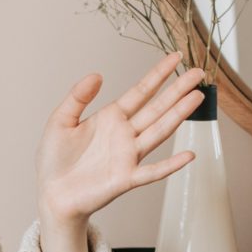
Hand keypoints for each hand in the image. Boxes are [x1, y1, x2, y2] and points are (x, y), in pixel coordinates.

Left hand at [36, 51, 209, 224]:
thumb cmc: (55, 160)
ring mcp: (129, 156)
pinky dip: (171, 165)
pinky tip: (188, 156)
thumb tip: (97, 74)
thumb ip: (78, 97)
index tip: (176, 57)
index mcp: (111, 118)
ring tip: (198, 97)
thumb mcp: (61, 120)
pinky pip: (153, 171)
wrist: (52, 194)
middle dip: (178, 90)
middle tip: (199, 73)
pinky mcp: (126, 179)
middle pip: (158, 108)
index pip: (141, 91)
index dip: (159, 74)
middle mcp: (125, 134)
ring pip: (160, 131)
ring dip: (179, 115)